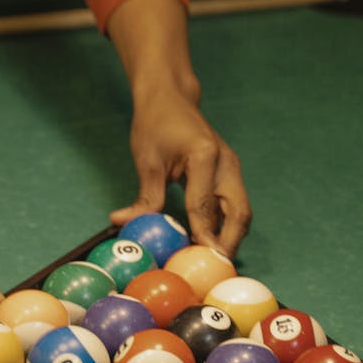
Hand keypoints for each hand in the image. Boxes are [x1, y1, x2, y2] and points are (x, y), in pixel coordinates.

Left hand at [106, 0, 251, 257]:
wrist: (170, 96)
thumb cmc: (155, 122)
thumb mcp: (147, 160)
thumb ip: (145, 197)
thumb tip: (123, 223)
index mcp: (205, 155)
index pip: (204, 204)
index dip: (203, 234)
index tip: (201, 259)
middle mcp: (226, 162)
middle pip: (238, 211)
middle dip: (229, 241)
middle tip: (216, 266)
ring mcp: (231, 166)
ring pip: (239, 209)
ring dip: (230, 235)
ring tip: (213, 258)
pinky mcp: (228, 171)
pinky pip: (232, 202)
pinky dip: (225, 223)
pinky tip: (209, 240)